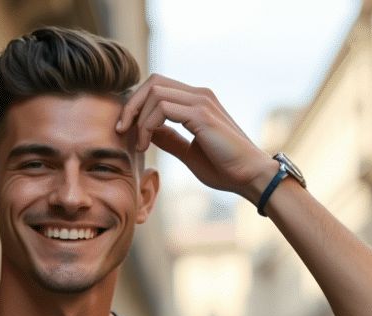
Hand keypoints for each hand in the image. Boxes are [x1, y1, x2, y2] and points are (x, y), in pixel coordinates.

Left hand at [117, 74, 271, 197]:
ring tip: (139, 144)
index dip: (137, 103)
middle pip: (153, 82)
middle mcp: (200, 95)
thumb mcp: (188, 152)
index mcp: (197, 101)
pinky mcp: (201, 114)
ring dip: (138, 118)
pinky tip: (147, 146)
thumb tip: (146, 130)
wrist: (251, 177)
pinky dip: (147, 126)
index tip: (127, 129)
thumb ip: (169, 138)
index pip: (158, 86)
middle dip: (131, 105)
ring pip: (155, 92)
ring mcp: (201, 102)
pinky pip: (162, 109)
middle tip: (121, 130)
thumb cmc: (225, 168)